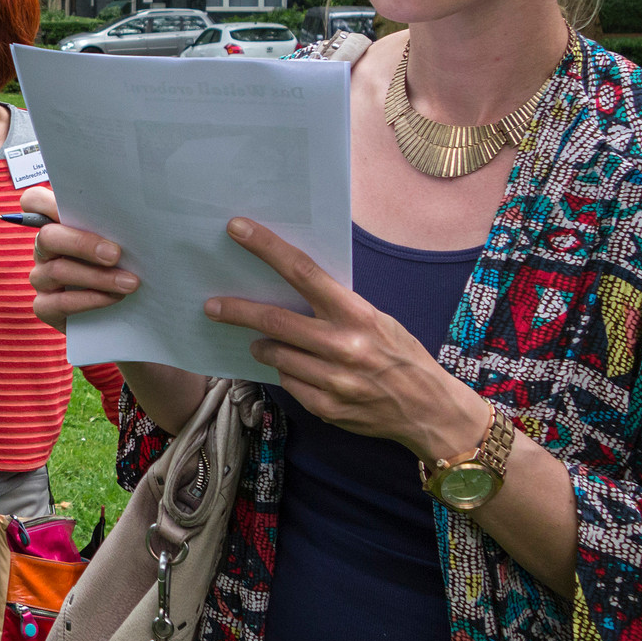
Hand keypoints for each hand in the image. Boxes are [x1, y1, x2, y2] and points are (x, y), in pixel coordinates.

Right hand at [23, 186, 139, 332]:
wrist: (125, 313)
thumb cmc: (120, 266)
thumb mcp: (116, 242)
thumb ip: (112, 226)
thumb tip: (131, 215)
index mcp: (56, 226)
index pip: (34, 202)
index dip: (44, 201)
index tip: (75, 206)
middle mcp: (44, 250)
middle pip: (48, 237)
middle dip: (83, 243)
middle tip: (116, 253)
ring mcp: (41, 278)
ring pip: (58, 271)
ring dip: (98, 277)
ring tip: (129, 283)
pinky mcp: (45, 307)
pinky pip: (60, 302)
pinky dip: (90, 300)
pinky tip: (113, 299)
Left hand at [204, 217, 490, 462]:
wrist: (430, 411)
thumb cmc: (400, 356)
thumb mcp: (377, 321)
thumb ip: (335, 308)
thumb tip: (287, 286)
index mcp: (358, 315)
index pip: (303, 272)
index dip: (266, 248)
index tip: (237, 229)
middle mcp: (345, 346)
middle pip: (275, 321)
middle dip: (236, 311)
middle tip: (211, 305)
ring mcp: (334, 381)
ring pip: (275, 356)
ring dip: (262, 346)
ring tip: (262, 342)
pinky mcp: (326, 408)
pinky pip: (289, 383)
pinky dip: (287, 373)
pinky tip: (299, 370)